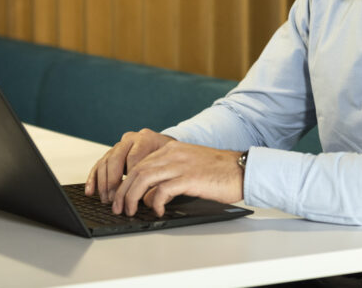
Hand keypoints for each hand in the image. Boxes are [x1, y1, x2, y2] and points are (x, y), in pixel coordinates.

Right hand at [85, 128, 172, 202]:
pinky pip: (98, 166)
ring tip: (107, 200)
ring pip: (105, 163)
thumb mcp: (169, 162)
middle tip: (115, 198)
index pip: (134, 156)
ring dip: (103, 183)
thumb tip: (152, 198)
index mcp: (145, 138)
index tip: (132, 192)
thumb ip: (162, 176)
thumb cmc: (167, 156)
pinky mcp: (110, 154)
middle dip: (113, 181)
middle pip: (116, 158)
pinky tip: (90, 192)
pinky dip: (93, 180)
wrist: (164, 146)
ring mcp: (118, 146)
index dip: (131, 176)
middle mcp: (130, 139)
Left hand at [111, 140, 244, 216]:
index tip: (120, 196)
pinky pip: (163, 190)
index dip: (126, 182)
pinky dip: (156, 202)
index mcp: (172, 149)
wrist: (242, 169)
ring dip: (132, 197)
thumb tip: (150, 194)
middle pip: (137, 171)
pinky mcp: (190, 178)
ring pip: (144, 178)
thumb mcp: (189, 165)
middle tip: (119, 207)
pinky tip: (159, 211)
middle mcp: (174, 154)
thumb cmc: (219, 172)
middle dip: (123, 191)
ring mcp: (181, 165)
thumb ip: (169, 173)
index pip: (139, 163)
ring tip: (131, 212)